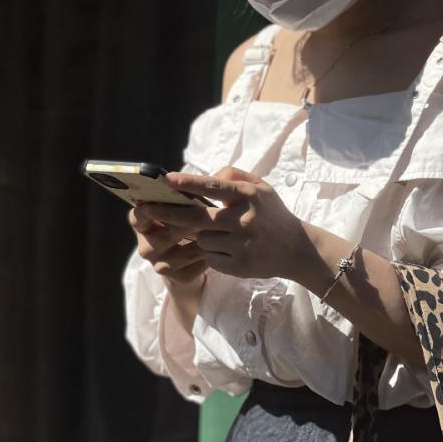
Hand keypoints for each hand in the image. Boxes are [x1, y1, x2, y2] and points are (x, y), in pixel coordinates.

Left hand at [135, 166, 316, 281]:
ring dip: (198, 235)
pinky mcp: (237, 265)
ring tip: (212, 232)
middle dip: (167, 213)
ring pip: (201, 238)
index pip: (215, 187)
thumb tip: (205, 177)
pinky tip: (226, 248)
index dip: (189, 183)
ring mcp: (240, 244)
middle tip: (145, 209)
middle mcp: (244, 220)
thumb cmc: (272, 214)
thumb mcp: (261, 187)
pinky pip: (209, 257)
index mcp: (249, 196)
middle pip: (196, 217)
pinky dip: (211, 251)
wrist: (297, 249)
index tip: (167, 179)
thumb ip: (233, 176)